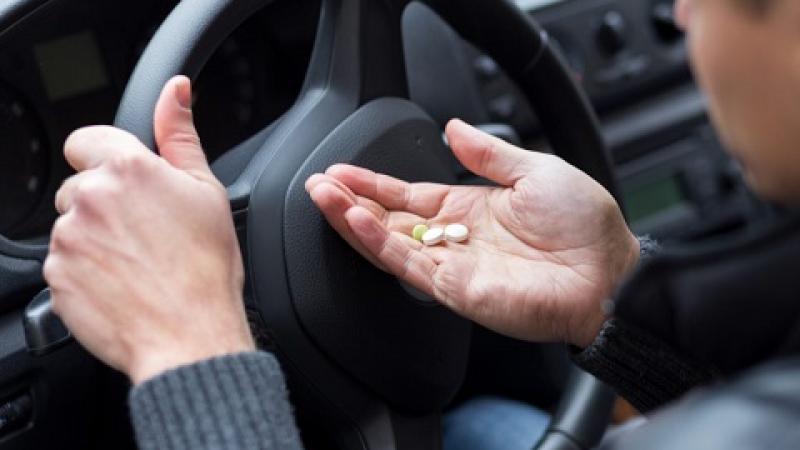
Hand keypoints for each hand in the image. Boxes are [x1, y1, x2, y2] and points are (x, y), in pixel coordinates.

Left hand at [44, 76, 253, 384]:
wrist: (189, 334)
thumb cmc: (206, 268)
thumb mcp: (207, 191)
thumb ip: (180, 135)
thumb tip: (175, 91)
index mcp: (128, 167)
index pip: (87, 140)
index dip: (109, 161)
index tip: (130, 186)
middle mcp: (89, 196)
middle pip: (79, 185)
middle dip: (104, 202)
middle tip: (145, 232)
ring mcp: (67, 237)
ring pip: (72, 225)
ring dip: (95, 237)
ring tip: (137, 262)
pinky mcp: (55, 275)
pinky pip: (63, 262)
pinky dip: (85, 270)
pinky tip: (121, 283)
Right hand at [306, 120, 639, 346]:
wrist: (608, 273)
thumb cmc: (584, 227)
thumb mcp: (534, 171)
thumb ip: (488, 153)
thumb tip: (454, 128)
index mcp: (471, 210)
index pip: (410, 196)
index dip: (375, 184)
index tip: (343, 172)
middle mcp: (456, 240)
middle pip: (391, 220)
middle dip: (353, 202)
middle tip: (320, 184)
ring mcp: (453, 266)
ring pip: (390, 242)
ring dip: (354, 220)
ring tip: (324, 198)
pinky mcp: (456, 288)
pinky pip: (408, 264)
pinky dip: (379, 243)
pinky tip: (357, 222)